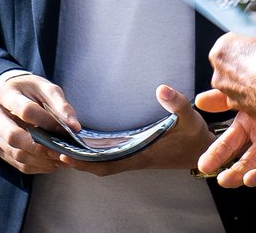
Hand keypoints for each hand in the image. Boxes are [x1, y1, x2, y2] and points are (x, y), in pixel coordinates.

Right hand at [0, 73, 75, 173]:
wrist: (11, 93)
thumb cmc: (31, 90)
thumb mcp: (46, 88)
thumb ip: (60, 105)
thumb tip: (74, 126)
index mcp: (4, 92)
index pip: (25, 110)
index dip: (47, 122)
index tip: (67, 130)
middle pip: (13, 136)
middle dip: (41, 147)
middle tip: (62, 152)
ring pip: (14, 153)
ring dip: (40, 160)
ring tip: (61, 160)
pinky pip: (15, 162)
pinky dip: (36, 166)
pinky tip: (52, 164)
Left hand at [65, 85, 213, 176]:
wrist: (203, 151)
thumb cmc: (194, 136)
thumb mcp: (189, 117)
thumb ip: (176, 103)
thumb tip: (161, 89)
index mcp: (142, 154)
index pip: (107, 164)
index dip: (85, 162)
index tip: (65, 156)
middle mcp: (134, 159)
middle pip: (98, 167)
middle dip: (76, 161)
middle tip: (52, 149)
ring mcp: (135, 158)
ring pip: (103, 164)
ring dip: (82, 159)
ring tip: (61, 146)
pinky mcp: (137, 154)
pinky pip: (110, 159)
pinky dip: (94, 156)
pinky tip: (84, 144)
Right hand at [194, 106, 255, 186]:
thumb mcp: (247, 93)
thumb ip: (223, 99)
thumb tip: (200, 101)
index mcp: (250, 129)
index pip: (229, 144)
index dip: (217, 155)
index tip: (204, 165)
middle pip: (249, 162)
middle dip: (236, 173)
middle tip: (225, 180)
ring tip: (250, 178)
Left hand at [198, 20, 255, 121]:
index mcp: (222, 50)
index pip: (232, 40)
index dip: (249, 40)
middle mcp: (220, 75)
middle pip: (232, 62)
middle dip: (246, 60)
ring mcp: (231, 96)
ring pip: (240, 82)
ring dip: (252, 78)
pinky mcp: (245, 111)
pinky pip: (251, 98)